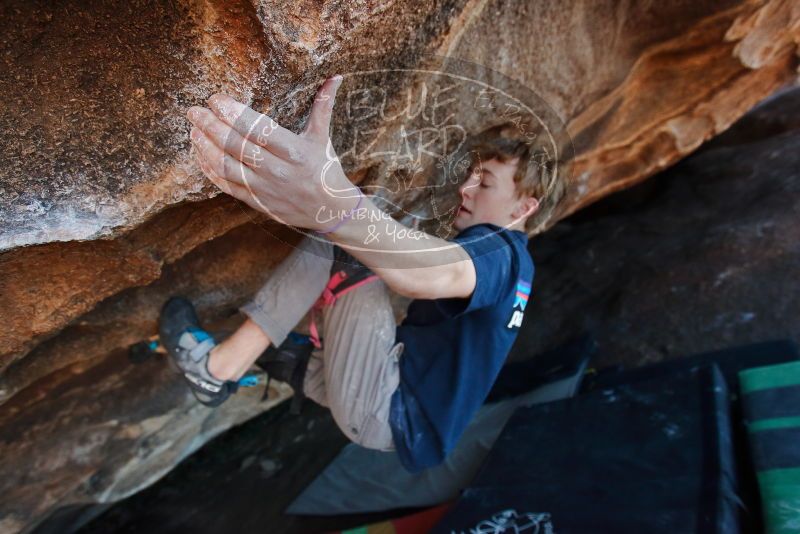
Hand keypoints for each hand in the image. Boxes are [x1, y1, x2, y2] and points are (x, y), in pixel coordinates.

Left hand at [185, 75, 357, 229]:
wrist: (330, 211)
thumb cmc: (325, 170)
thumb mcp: (323, 137)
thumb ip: (324, 105)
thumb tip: (335, 76)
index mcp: (294, 151)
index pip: (256, 128)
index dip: (232, 112)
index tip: (215, 99)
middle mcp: (277, 170)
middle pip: (236, 145)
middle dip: (210, 125)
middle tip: (194, 111)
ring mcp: (264, 189)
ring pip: (226, 166)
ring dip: (205, 147)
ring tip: (193, 130)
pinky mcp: (257, 202)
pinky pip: (227, 185)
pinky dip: (210, 170)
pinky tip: (200, 155)